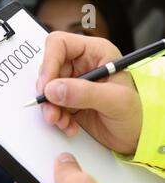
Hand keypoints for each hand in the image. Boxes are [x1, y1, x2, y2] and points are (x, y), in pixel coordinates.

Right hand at [38, 32, 141, 154]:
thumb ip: (84, 93)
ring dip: (50, 109)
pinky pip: (50, 106)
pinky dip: (55, 118)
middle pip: (48, 70)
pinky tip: (69, 126)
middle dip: (48, 93)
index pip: (59, 45)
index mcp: (95, 53)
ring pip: (46, 90)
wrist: (136, 137)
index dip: (49, 63)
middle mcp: (81, 66)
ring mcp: (73, 84)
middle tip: (53, 111)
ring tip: (62, 122)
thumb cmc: (135, 114)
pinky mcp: (68, 102)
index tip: (46, 87)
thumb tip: (53, 89)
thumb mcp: (115, 101)